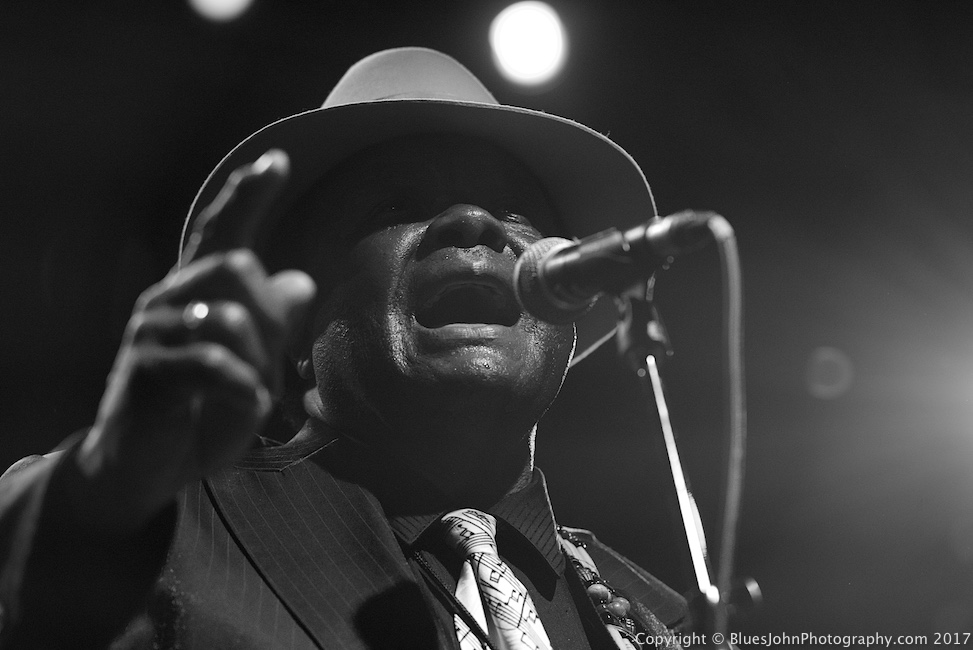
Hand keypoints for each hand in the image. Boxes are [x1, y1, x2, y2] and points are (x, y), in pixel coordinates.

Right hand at [75, 150, 315, 536]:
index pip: (220, 231)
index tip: (279, 160)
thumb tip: (302, 280)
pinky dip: (242, 387)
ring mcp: (151, 331)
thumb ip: (270, 325)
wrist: (145, 468)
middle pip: (238, 267)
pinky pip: (213, 361)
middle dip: (268, 319)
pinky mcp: (146, 368)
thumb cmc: (200, 412)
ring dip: (257, 362)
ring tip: (248, 395)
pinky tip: (242, 404)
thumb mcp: (250, 368)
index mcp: (192, 293)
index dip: (249, 196)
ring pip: (230, 316)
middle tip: (265, 368)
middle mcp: (166, 299)